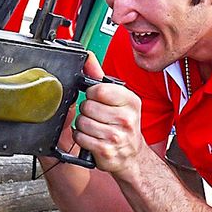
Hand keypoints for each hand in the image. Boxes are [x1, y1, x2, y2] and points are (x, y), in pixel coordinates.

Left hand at [71, 55, 146, 176]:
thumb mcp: (118, 99)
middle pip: (87, 106)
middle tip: (97, 117)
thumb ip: (100, 77)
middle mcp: (126, 118)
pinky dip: (81, 138)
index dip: (91, 94)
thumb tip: (88, 57)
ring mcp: (116, 136)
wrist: (131, 154)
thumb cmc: (123, 125)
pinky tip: (92, 138)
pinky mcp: (105, 150)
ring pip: (82, 122)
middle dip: (86, 111)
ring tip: (95, 128)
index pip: (99, 90)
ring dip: (83, 125)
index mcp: (130, 101)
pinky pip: (80, 137)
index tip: (97, 99)